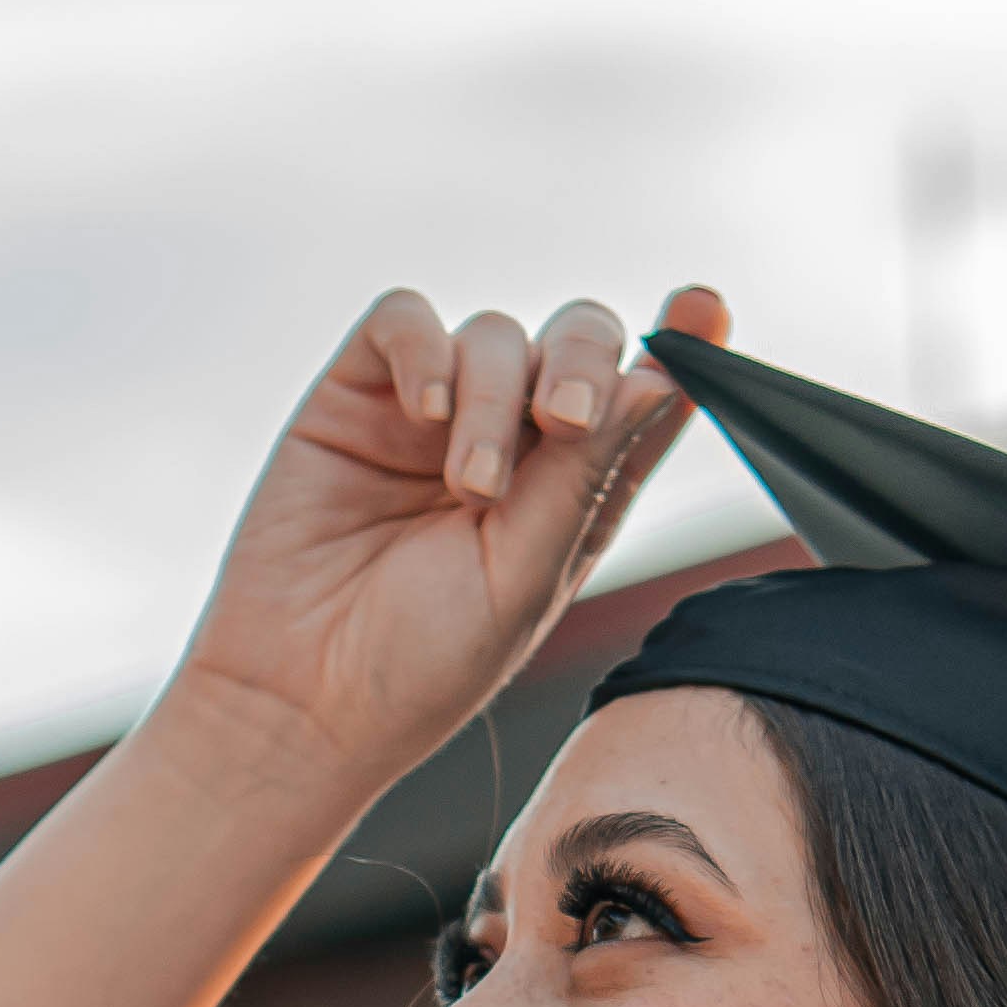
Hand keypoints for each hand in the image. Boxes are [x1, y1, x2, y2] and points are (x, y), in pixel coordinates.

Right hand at [171, 281, 730, 792]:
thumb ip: (584, 477)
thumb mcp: (524, 579)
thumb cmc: (418, 663)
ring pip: (493, 337)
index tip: (704, 309)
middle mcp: (510, 445)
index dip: (680, 349)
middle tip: (565, 420)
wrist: (302, 697)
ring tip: (469, 487)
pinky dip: (424, 350)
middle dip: (581, 363)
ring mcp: (432, 417)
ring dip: (491, 399)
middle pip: (574, 344)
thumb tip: (657, 383)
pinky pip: (402, 320)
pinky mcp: (356, 397)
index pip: (640, 402)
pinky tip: (425, 413)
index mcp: (570, 495)